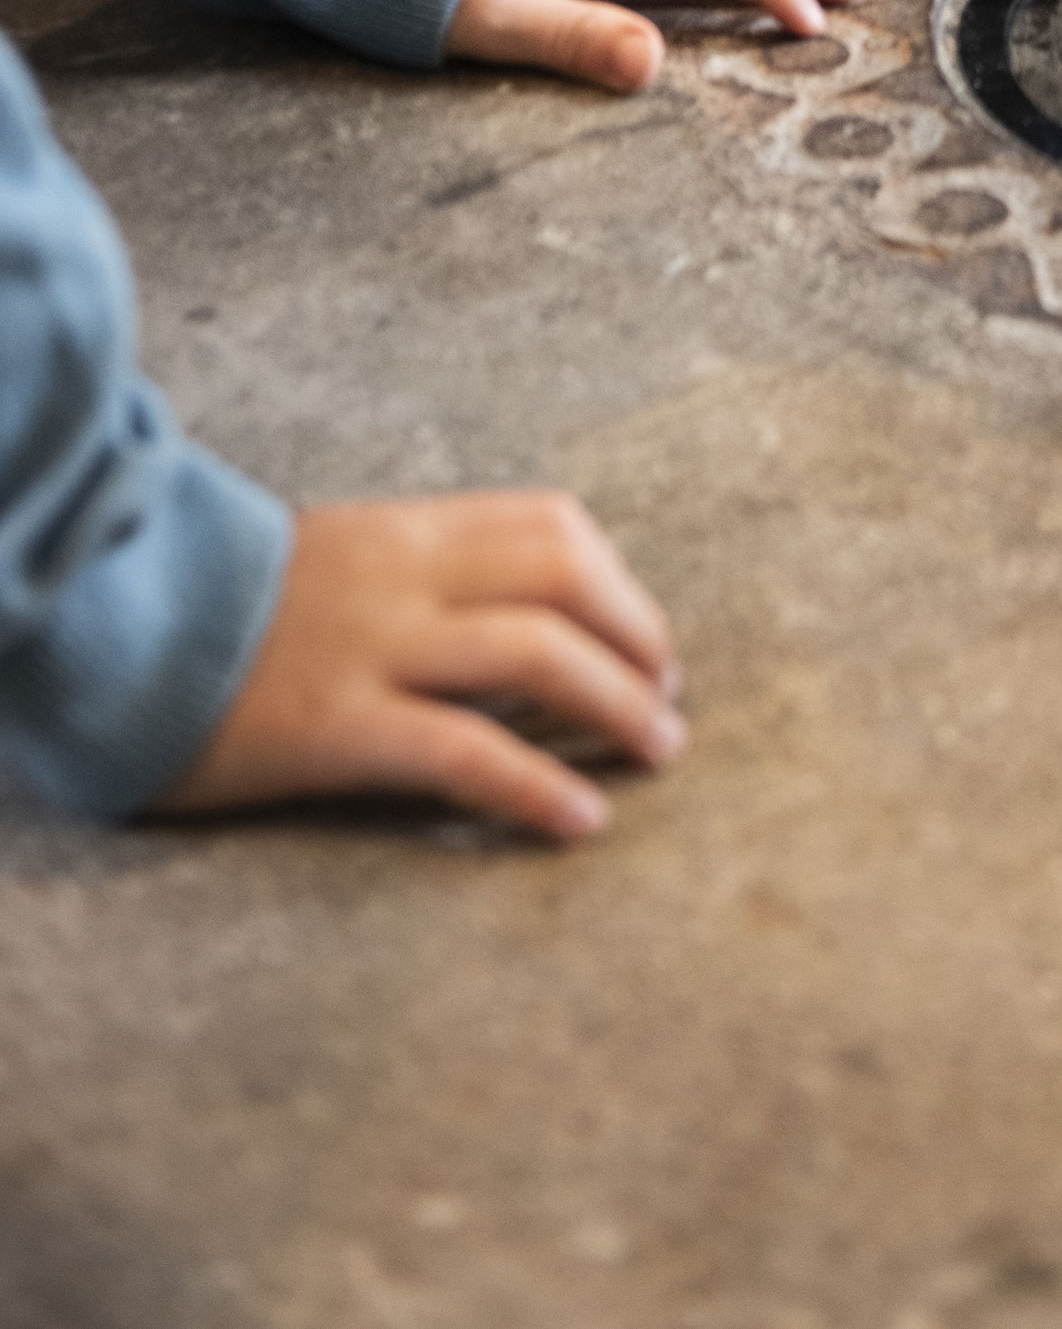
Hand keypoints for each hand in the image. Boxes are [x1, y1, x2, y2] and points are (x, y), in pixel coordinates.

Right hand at [155, 492, 682, 841]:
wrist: (108, 624)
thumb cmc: (217, 608)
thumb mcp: (329, 561)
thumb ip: (411, 575)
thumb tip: (503, 618)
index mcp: (402, 530)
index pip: (549, 528)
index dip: (619, 582)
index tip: (645, 637)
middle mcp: (402, 577)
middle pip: (564, 580)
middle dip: (639, 638)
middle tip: (665, 701)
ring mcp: (371, 647)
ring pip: (535, 654)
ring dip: (617, 704)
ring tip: (656, 754)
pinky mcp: (334, 726)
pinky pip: (462, 749)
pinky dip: (536, 784)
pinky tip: (580, 822)